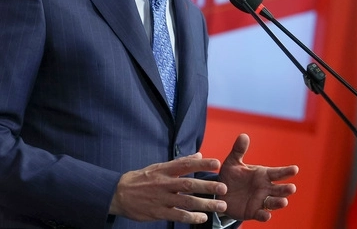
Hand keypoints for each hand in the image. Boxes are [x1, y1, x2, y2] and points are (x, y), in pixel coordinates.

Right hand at [110, 152, 227, 224]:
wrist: (118, 194)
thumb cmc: (142, 179)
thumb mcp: (159, 166)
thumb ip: (180, 162)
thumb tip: (199, 154)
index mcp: (165, 170)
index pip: (185, 164)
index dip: (202, 163)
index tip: (217, 163)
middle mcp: (164, 183)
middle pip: (189, 184)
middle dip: (207, 186)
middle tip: (224, 188)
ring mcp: (161, 199)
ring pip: (186, 201)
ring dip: (204, 204)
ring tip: (220, 206)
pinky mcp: (158, 212)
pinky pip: (177, 215)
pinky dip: (190, 217)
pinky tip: (202, 218)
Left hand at [217, 133, 298, 221]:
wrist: (220, 194)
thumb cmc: (230, 176)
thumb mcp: (233, 162)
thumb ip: (239, 150)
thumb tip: (243, 135)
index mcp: (263, 174)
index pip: (277, 172)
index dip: (286, 171)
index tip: (295, 169)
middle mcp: (265, 188)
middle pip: (279, 189)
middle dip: (286, 189)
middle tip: (291, 188)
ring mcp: (261, 200)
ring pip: (273, 202)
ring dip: (279, 202)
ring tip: (284, 202)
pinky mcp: (253, 212)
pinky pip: (261, 214)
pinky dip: (264, 215)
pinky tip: (267, 216)